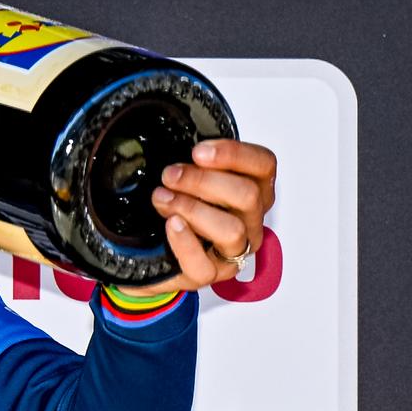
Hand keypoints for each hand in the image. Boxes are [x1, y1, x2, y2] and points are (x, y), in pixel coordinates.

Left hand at [119, 139, 277, 296]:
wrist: (147, 250)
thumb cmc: (176, 207)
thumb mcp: (188, 176)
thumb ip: (195, 160)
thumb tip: (178, 135)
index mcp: (253, 190)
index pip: (264, 166)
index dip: (233, 154)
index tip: (198, 151)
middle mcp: (250, 221)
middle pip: (247, 195)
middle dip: (203, 181)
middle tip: (170, 175)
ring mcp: (232, 251)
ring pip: (231, 230)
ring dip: (192, 208)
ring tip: (163, 199)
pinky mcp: (209, 275)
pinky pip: (203, 264)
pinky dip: (184, 241)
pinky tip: (170, 225)